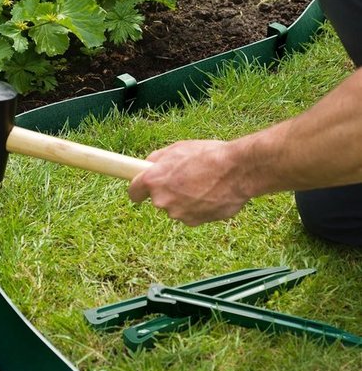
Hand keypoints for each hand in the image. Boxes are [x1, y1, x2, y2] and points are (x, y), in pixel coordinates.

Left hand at [128, 140, 251, 225]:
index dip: (138, 190)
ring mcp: (178, 214)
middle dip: (168, 191)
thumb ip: (157, 159)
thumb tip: (147, 165)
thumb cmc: (208, 155)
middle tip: (186, 177)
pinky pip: (191, 214)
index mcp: (153, 180)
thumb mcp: (178, 148)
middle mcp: (162, 200)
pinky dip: (199, 207)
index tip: (142, 190)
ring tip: (204, 183)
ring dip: (185, 199)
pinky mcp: (194, 222)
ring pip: (176, 207)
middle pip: (158, 199)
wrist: (238, 170)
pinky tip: (212, 193)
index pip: (133, 192)